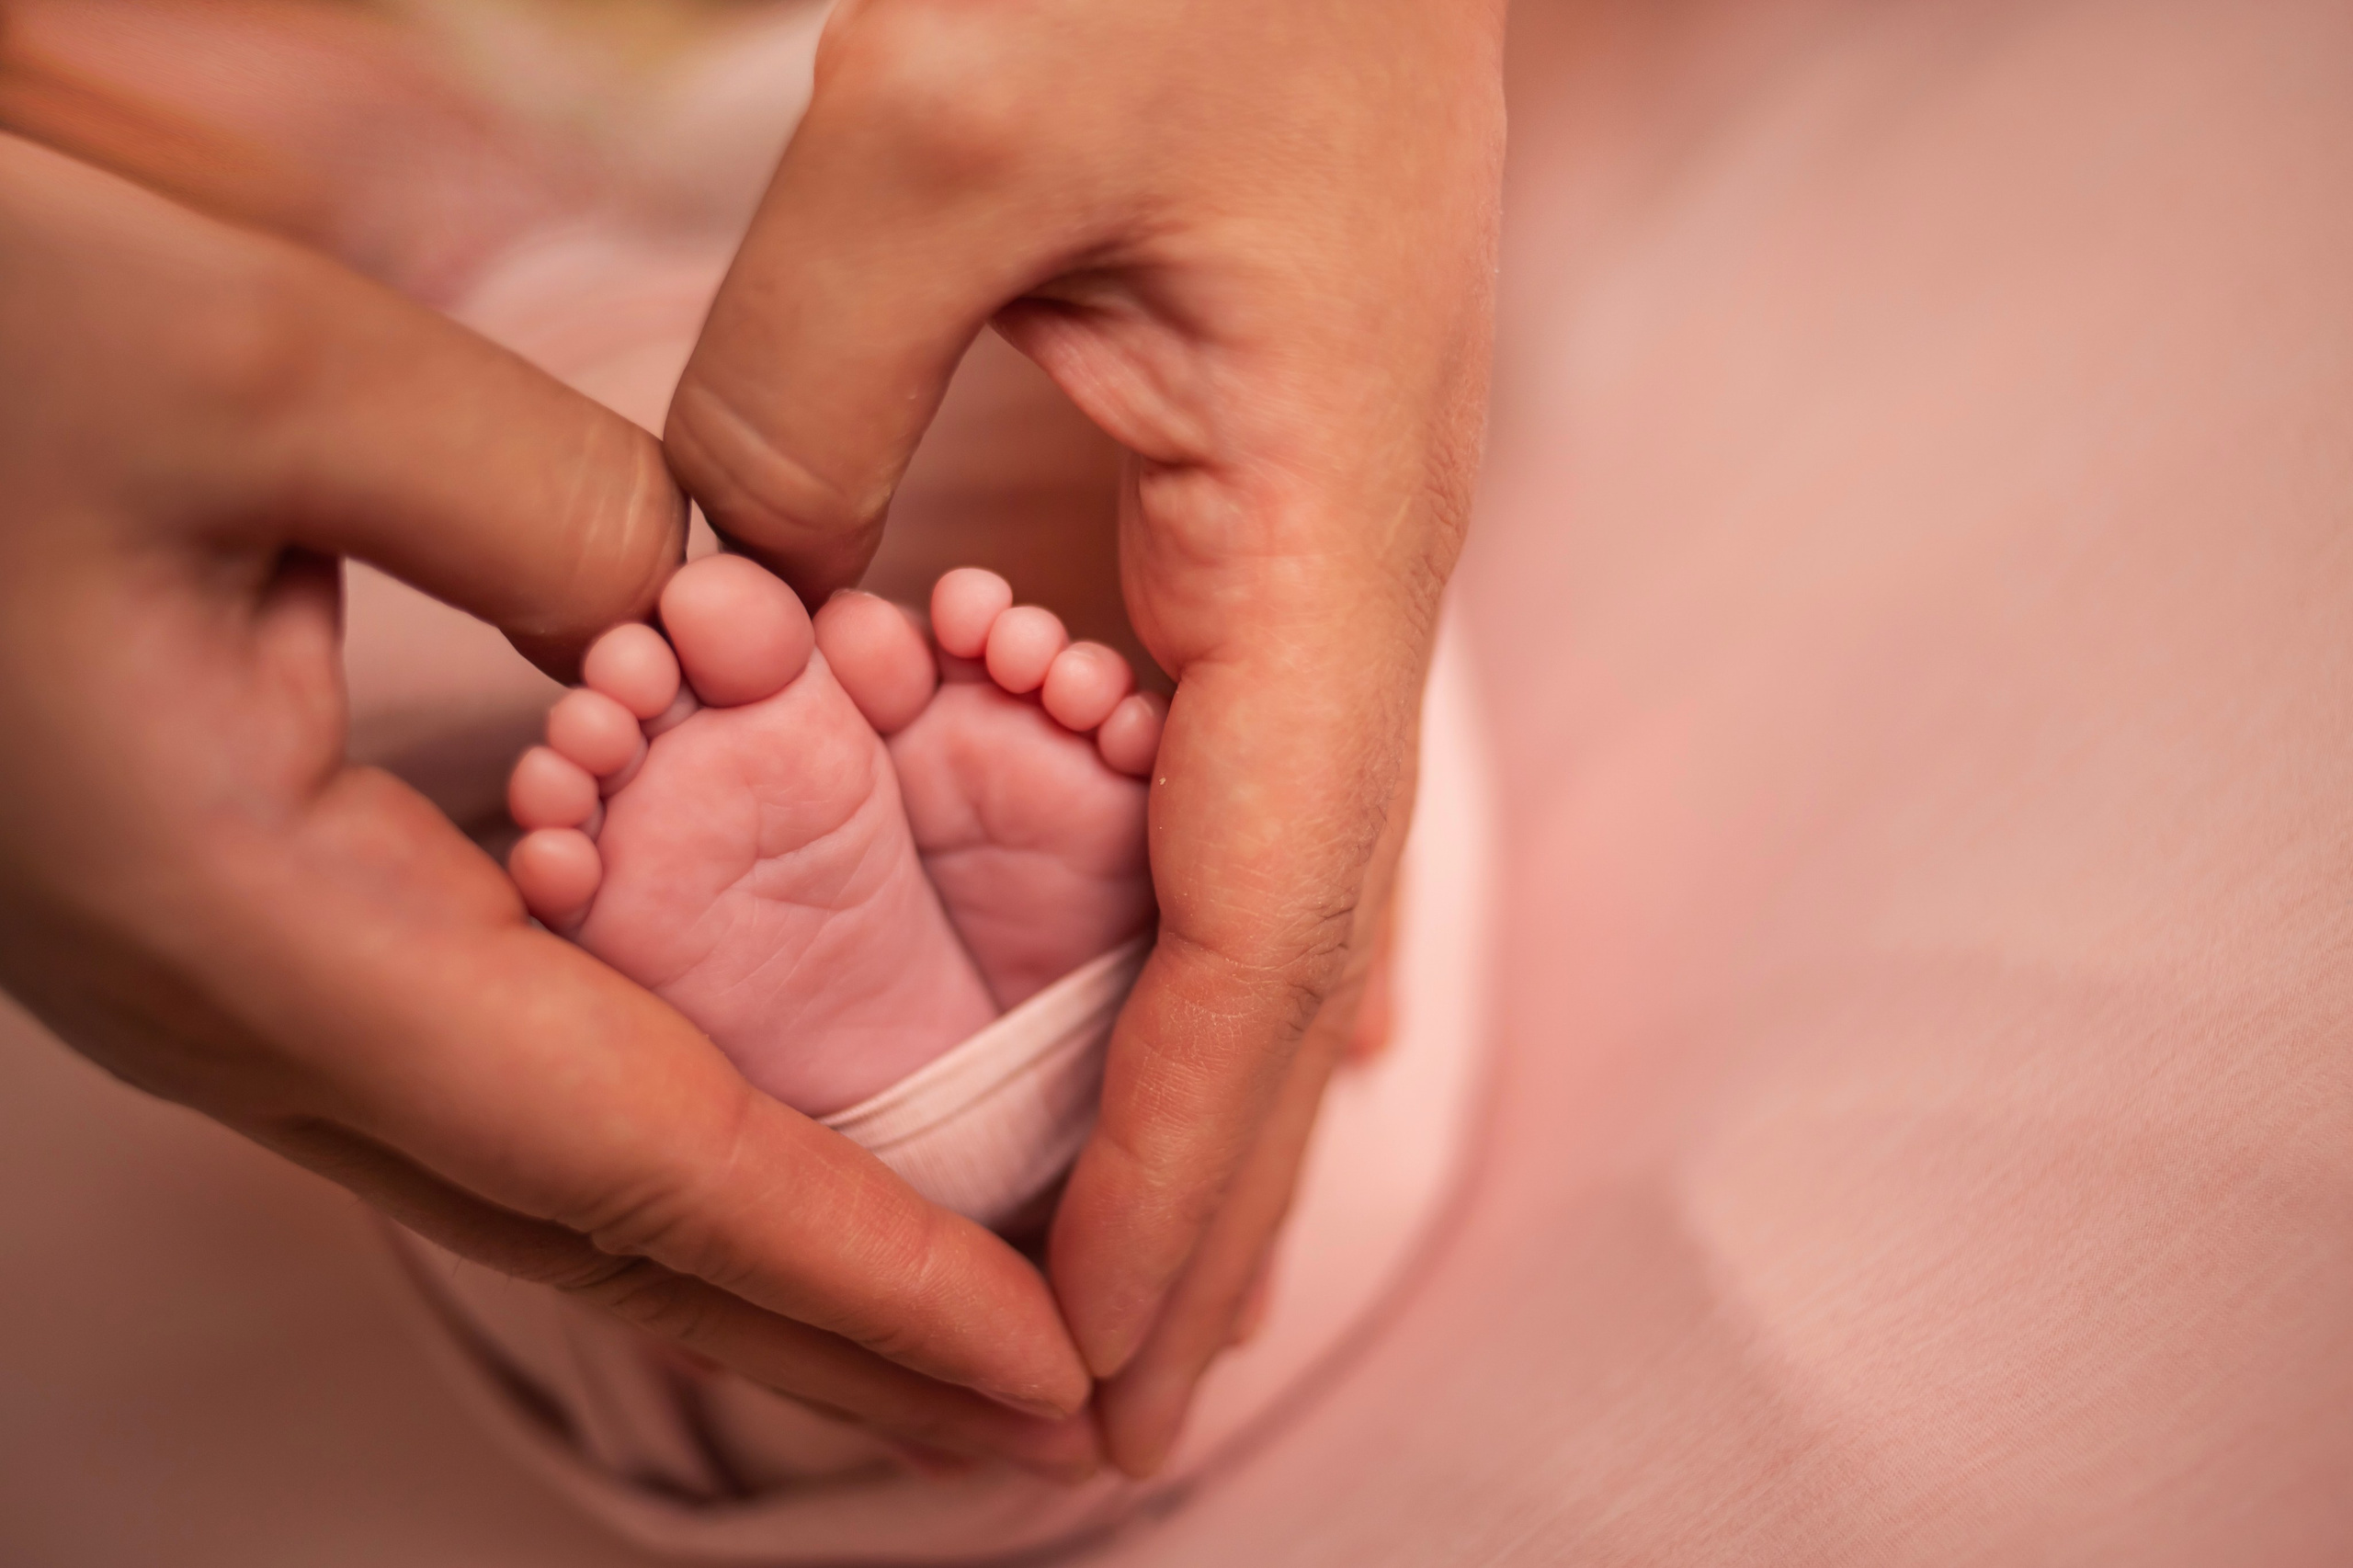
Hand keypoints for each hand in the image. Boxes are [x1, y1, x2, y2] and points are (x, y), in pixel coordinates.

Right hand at [0, 135, 1095, 1476]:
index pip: (633, 1150)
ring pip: (554, 1184)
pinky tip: (778, 1147)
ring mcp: (243, 989)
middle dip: (845, 1337)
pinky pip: (503, 1087)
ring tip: (958, 1327)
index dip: (859, 1268)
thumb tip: (747, 634)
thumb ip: (550, 509)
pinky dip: (676, 1148)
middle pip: (605, 1232)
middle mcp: (252, 1011)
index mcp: (255, 925)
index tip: (1042, 1365)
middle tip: (1054, 1410)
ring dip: (771, 1268)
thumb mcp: (268, 372)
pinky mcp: (256, 929)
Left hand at [665, 0, 1504, 1471]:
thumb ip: (810, 375)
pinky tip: (1175, 1053)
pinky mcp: (1245, 530)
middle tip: (1117, 1420)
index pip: (1254, 916)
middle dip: (1212, 1204)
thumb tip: (731, 602)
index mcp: (1318, 533)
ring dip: (1200, 1111)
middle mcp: (1336, 590)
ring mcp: (1303, 570)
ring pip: (1263, 900)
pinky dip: (1191, 961)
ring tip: (1135, 1299)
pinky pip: (1221, 792)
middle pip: (1287, 965)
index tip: (1090, 1335)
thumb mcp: (953, 114)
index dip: (1175, 1149)